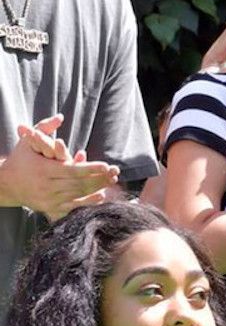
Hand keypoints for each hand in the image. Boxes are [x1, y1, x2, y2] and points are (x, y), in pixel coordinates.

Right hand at [0, 124, 118, 217]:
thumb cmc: (20, 159)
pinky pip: (71, 207)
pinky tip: (100, 197)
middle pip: (78, 185)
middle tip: (115, 174)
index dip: (91, 169)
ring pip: (77, 196)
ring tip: (111, 183)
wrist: (5, 184)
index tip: (107, 166)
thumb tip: (60, 116)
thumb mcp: (29, 141)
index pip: (72, 171)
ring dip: (96, 190)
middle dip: (99, 179)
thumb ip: (45, 128)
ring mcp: (47, 199)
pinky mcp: (48, 208)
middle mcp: (46, 186)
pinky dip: (86, 203)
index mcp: (43, 170)